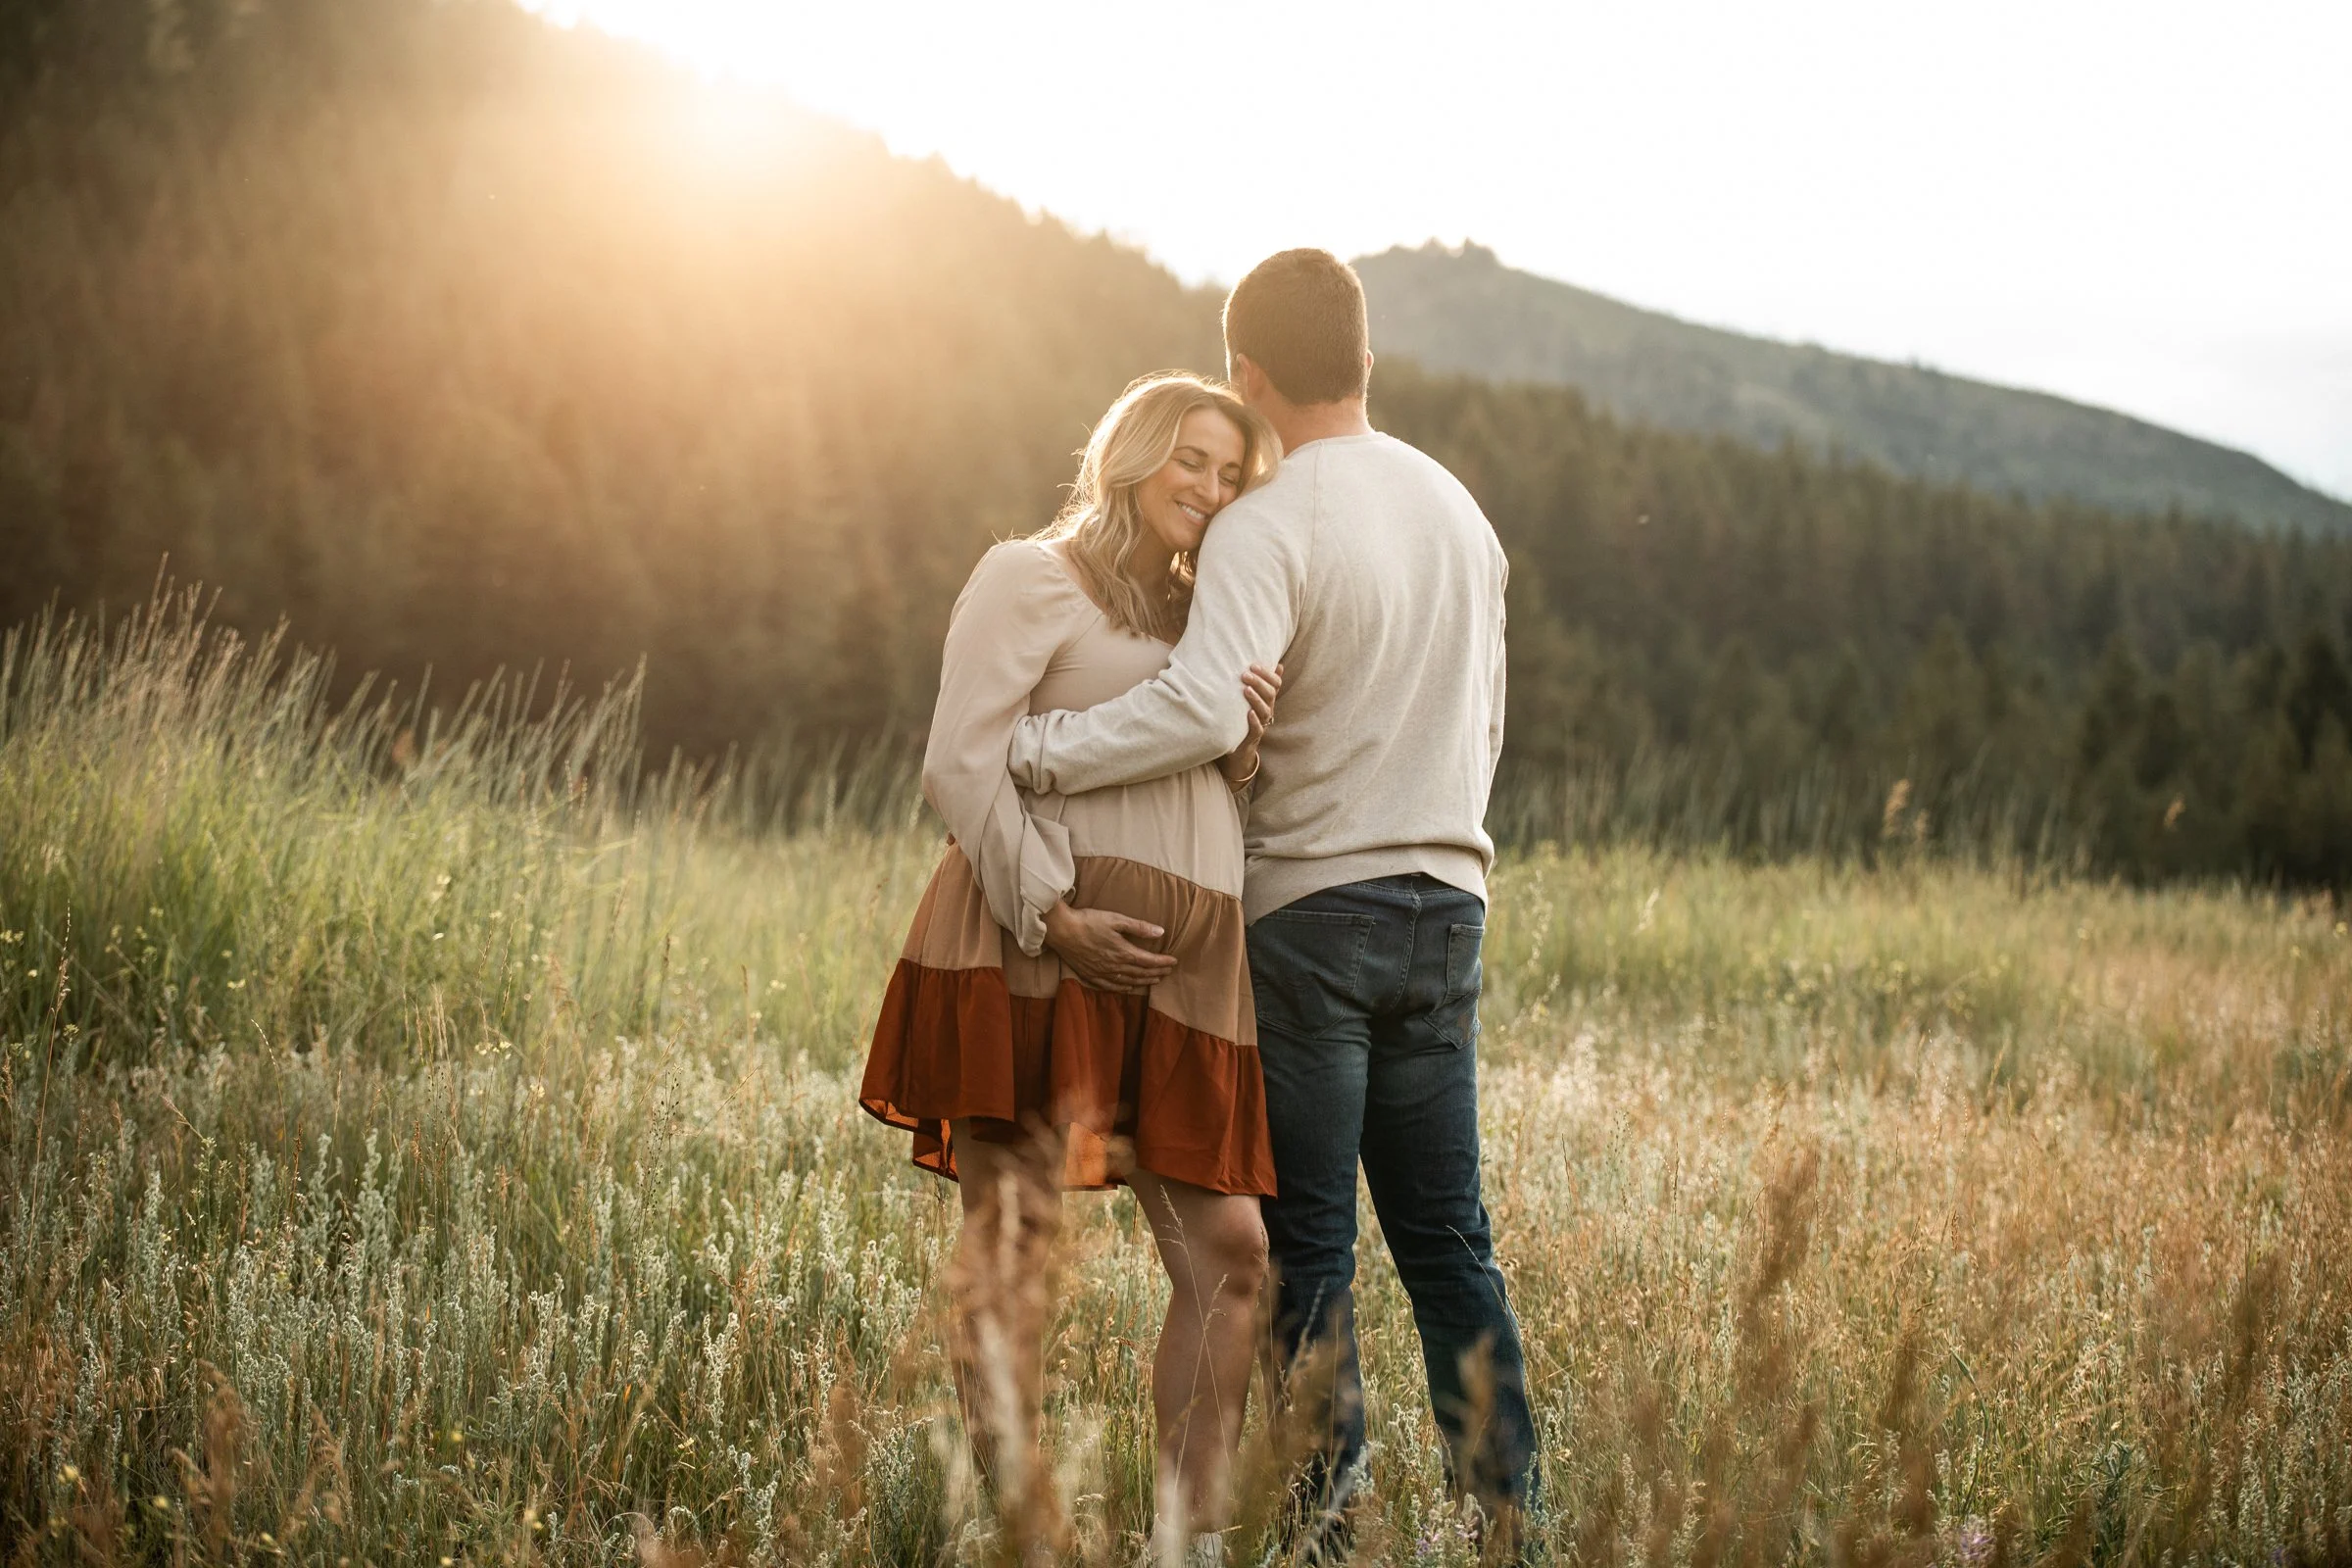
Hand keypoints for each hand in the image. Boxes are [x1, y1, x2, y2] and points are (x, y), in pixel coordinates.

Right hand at [1043, 901, 1178, 992]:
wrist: (1062, 930)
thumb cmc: (1089, 921)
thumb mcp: (1116, 919)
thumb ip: (1139, 927)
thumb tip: (1161, 932)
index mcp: (1123, 952)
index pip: (1149, 961)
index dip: (1163, 962)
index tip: (1173, 961)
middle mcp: (1115, 967)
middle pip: (1141, 973)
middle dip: (1156, 973)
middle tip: (1167, 972)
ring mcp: (1102, 973)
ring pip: (1128, 982)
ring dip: (1143, 982)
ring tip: (1154, 980)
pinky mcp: (1090, 976)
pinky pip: (1111, 986)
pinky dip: (1123, 988)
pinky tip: (1129, 988)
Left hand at [1221, 663, 1282, 785]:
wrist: (1240, 748)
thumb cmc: (1245, 718)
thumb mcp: (1254, 699)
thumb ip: (1263, 683)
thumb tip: (1278, 665)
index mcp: (1268, 700)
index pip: (1275, 684)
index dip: (1268, 674)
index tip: (1253, 665)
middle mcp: (1268, 710)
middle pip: (1270, 695)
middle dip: (1259, 683)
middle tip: (1245, 674)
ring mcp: (1262, 724)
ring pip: (1265, 710)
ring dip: (1256, 699)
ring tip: (1246, 689)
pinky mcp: (1253, 737)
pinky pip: (1257, 729)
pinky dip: (1254, 720)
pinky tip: (1249, 712)